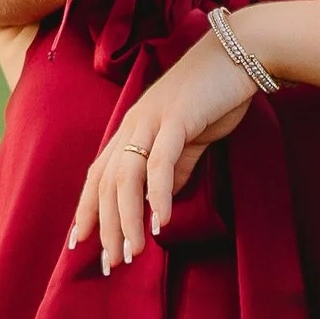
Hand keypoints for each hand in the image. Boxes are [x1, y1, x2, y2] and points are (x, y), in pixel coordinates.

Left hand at [68, 32, 257, 272]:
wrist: (239, 55)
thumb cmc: (214, 97)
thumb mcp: (187, 140)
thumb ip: (172, 169)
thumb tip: (159, 203)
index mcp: (131, 130)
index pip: (98, 176)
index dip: (87, 210)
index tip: (79, 244)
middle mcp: (132, 126)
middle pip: (107, 184)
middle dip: (106, 227)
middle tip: (113, 263)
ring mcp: (151, 121)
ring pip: (127, 178)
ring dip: (127, 219)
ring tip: (134, 252)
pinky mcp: (176, 120)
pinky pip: (160, 163)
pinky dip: (158, 195)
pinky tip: (160, 223)